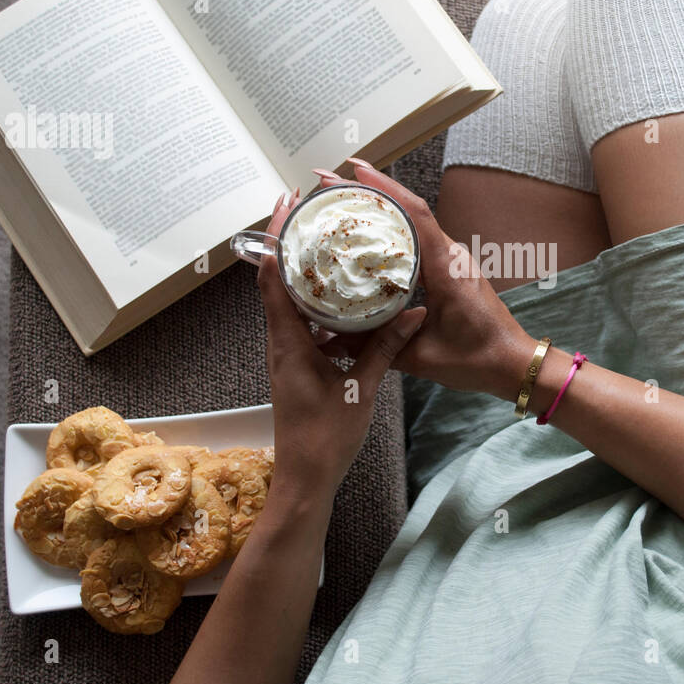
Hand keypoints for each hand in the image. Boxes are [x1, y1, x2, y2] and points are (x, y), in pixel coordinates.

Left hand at [257, 190, 425, 502]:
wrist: (305, 478)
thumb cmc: (325, 439)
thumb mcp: (361, 390)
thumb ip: (384, 348)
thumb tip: (411, 312)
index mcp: (289, 344)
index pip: (273, 279)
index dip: (277, 238)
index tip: (288, 204)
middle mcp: (280, 343)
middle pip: (275, 281)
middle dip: (289, 243)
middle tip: (310, 210)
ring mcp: (286, 354)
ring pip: (287, 300)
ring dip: (301, 270)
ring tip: (326, 242)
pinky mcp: (295, 365)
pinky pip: (299, 321)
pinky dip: (313, 300)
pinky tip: (338, 295)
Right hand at [311, 160, 534, 400]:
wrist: (512, 364)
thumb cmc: (477, 359)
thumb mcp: (419, 357)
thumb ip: (375, 347)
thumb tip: (329, 340)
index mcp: (446, 267)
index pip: (414, 213)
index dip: (383, 187)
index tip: (353, 170)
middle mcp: (450, 255)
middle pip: (408, 209)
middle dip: (369, 190)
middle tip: (328, 184)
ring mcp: (451, 259)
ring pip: (412, 222)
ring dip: (379, 208)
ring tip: (340, 201)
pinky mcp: (449, 269)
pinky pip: (417, 240)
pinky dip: (391, 230)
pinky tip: (367, 235)